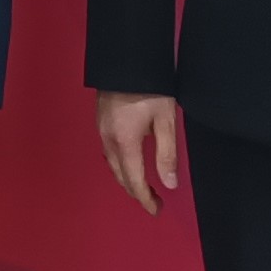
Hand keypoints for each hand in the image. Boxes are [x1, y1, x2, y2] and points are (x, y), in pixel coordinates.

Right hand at [97, 91, 180, 215]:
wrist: (126, 60)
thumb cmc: (150, 88)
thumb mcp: (166, 121)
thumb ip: (167, 154)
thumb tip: (170, 184)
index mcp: (125, 142)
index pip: (134, 181)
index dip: (145, 199)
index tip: (157, 210)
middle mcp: (109, 140)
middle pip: (121, 176)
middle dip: (136, 192)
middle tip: (154, 202)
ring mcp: (102, 130)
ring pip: (112, 165)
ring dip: (127, 179)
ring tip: (143, 186)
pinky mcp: (100, 122)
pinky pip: (108, 152)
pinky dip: (119, 165)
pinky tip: (128, 162)